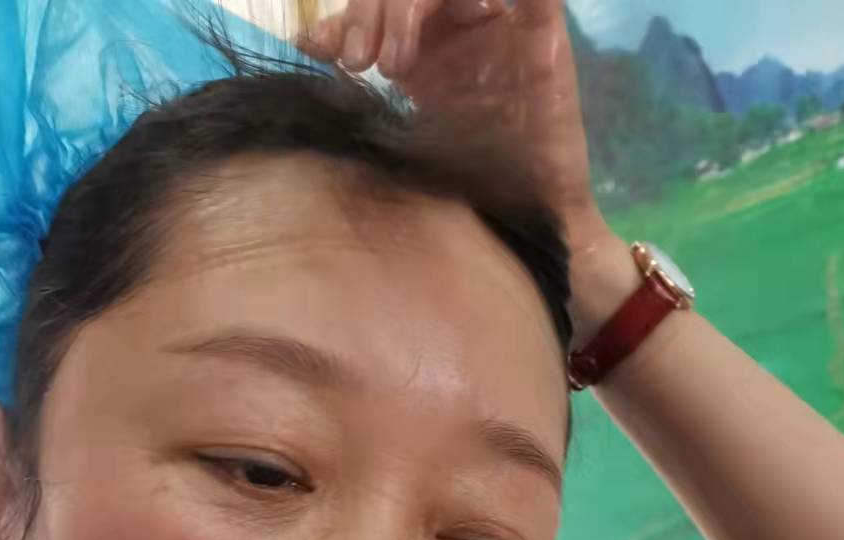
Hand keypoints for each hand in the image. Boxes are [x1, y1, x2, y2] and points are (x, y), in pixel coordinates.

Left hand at [301, 0, 601, 242]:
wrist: (527, 213)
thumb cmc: (465, 179)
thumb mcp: (400, 128)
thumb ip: (360, 87)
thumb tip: (303, 44)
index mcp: (424, 38)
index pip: (377, 2)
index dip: (346, 17)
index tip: (321, 51)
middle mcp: (459, 20)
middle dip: (373, 10)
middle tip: (358, 59)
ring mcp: (499, 20)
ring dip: (411, 4)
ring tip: (393, 62)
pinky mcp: (540, 30)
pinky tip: (472, 10)